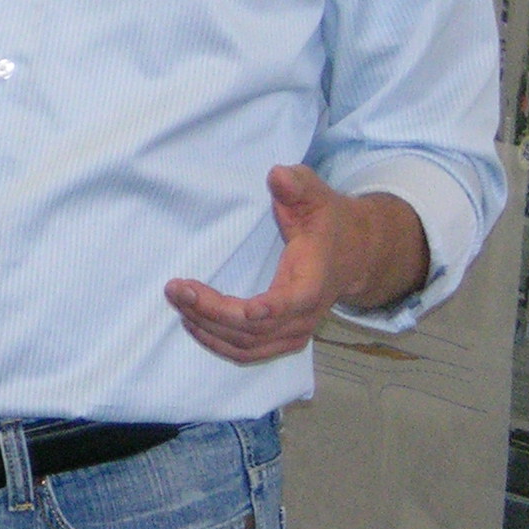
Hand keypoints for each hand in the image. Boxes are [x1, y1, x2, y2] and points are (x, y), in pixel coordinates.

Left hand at [163, 168, 428, 365]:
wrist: (352, 253)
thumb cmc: (327, 221)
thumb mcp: (316, 195)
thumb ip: (297, 185)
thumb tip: (277, 176)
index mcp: (314, 280)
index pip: (291, 303)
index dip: (265, 310)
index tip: (238, 309)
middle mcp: (306, 314)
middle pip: (257, 329)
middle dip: (213, 313)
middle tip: (176, 290)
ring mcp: (295, 331)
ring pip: (249, 346)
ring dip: (209, 330)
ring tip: (178, 304)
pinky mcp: (284, 338)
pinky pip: (249, 352)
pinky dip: (218, 344)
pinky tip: (193, 324)